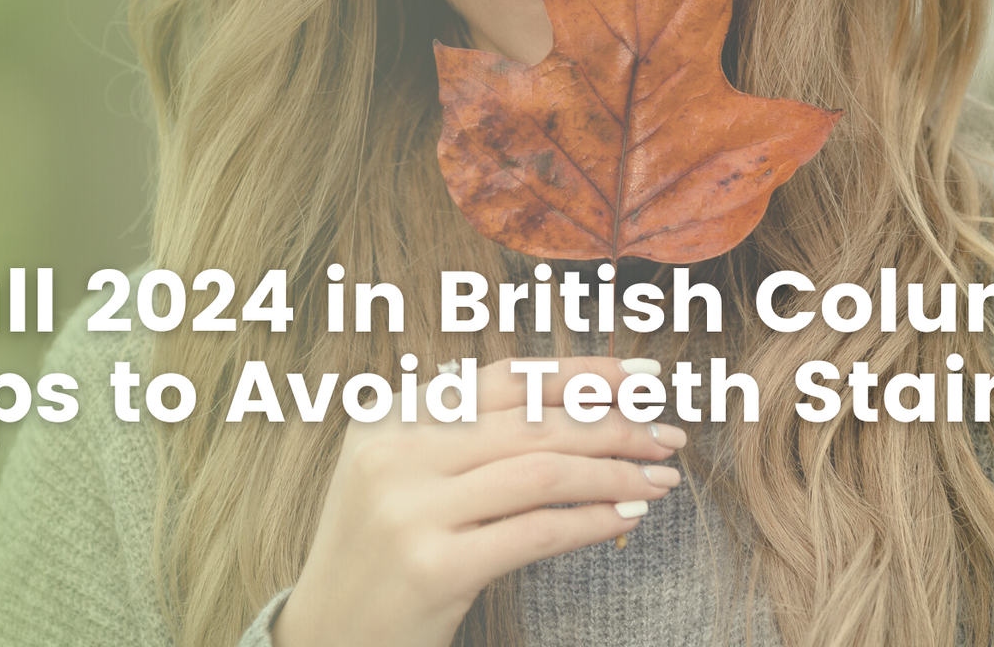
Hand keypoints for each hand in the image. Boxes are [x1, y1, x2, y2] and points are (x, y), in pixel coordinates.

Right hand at [271, 355, 685, 646]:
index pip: (504, 378)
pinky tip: (627, 517)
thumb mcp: (403, 473)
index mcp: (391, 417)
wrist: (325, 635)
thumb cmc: (382, 551)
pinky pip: (536, 532)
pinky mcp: (433, 568)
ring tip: (661, 478)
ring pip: (543, 472)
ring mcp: (409, 511)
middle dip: (615, 424)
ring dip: (616, 473)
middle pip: (534, 422)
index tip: (641, 375)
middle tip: (668, 434)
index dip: (581, 372)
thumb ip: (466, 433)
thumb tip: (583, 402)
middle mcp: (395, 453)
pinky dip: (592, 521)